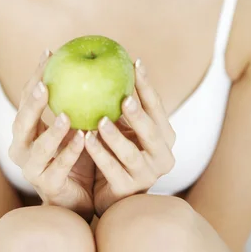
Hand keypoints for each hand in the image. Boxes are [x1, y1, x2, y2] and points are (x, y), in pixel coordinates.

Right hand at [8, 50, 94, 222]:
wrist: (80, 197)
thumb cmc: (78, 154)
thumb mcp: (75, 124)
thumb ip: (77, 102)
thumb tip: (92, 62)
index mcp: (26, 130)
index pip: (27, 98)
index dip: (35, 76)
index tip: (49, 54)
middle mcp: (22, 148)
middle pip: (22, 122)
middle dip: (32, 103)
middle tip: (46, 84)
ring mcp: (32, 170)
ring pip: (38, 148)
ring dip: (52, 131)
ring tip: (66, 115)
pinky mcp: (47, 187)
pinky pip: (58, 168)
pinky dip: (69, 153)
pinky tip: (82, 139)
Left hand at [84, 59, 175, 217]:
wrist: (109, 191)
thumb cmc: (117, 150)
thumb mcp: (125, 125)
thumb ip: (123, 103)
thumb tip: (110, 60)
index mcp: (165, 136)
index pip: (157, 107)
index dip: (148, 85)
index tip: (136, 62)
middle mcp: (162, 156)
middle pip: (151, 131)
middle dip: (138, 114)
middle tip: (124, 97)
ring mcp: (146, 175)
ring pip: (130, 153)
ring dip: (115, 136)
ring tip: (99, 121)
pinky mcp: (127, 190)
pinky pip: (111, 169)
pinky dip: (99, 153)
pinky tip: (85, 139)